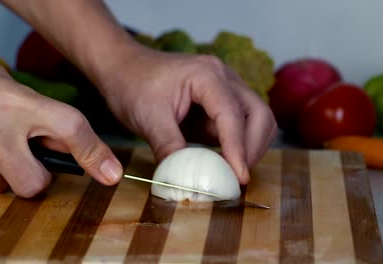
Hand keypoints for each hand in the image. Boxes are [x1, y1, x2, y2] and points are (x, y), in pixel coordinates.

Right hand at [0, 46, 121, 197]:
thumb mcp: (13, 88)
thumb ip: (42, 117)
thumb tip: (71, 149)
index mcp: (18, 101)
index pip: (70, 128)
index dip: (95, 154)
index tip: (110, 173)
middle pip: (34, 183)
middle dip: (34, 178)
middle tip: (24, 160)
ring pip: (1, 188)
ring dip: (0, 173)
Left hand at [100, 46, 276, 183]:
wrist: (123, 68)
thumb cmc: (132, 84)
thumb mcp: (147, 118)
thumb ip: (169, 148)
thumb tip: (185, 181)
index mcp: (207, 75)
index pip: (232, 114)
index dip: (238, 148)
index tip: (239, 177)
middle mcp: (224, 78)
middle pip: (259, 114)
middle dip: (252, 148)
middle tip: (236, 177)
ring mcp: (225, 89)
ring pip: (256, 119)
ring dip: (250, 147)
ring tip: (230, 171)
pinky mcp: (219, 103)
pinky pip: (240, 125)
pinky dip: (238, 145)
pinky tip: (222, 162)